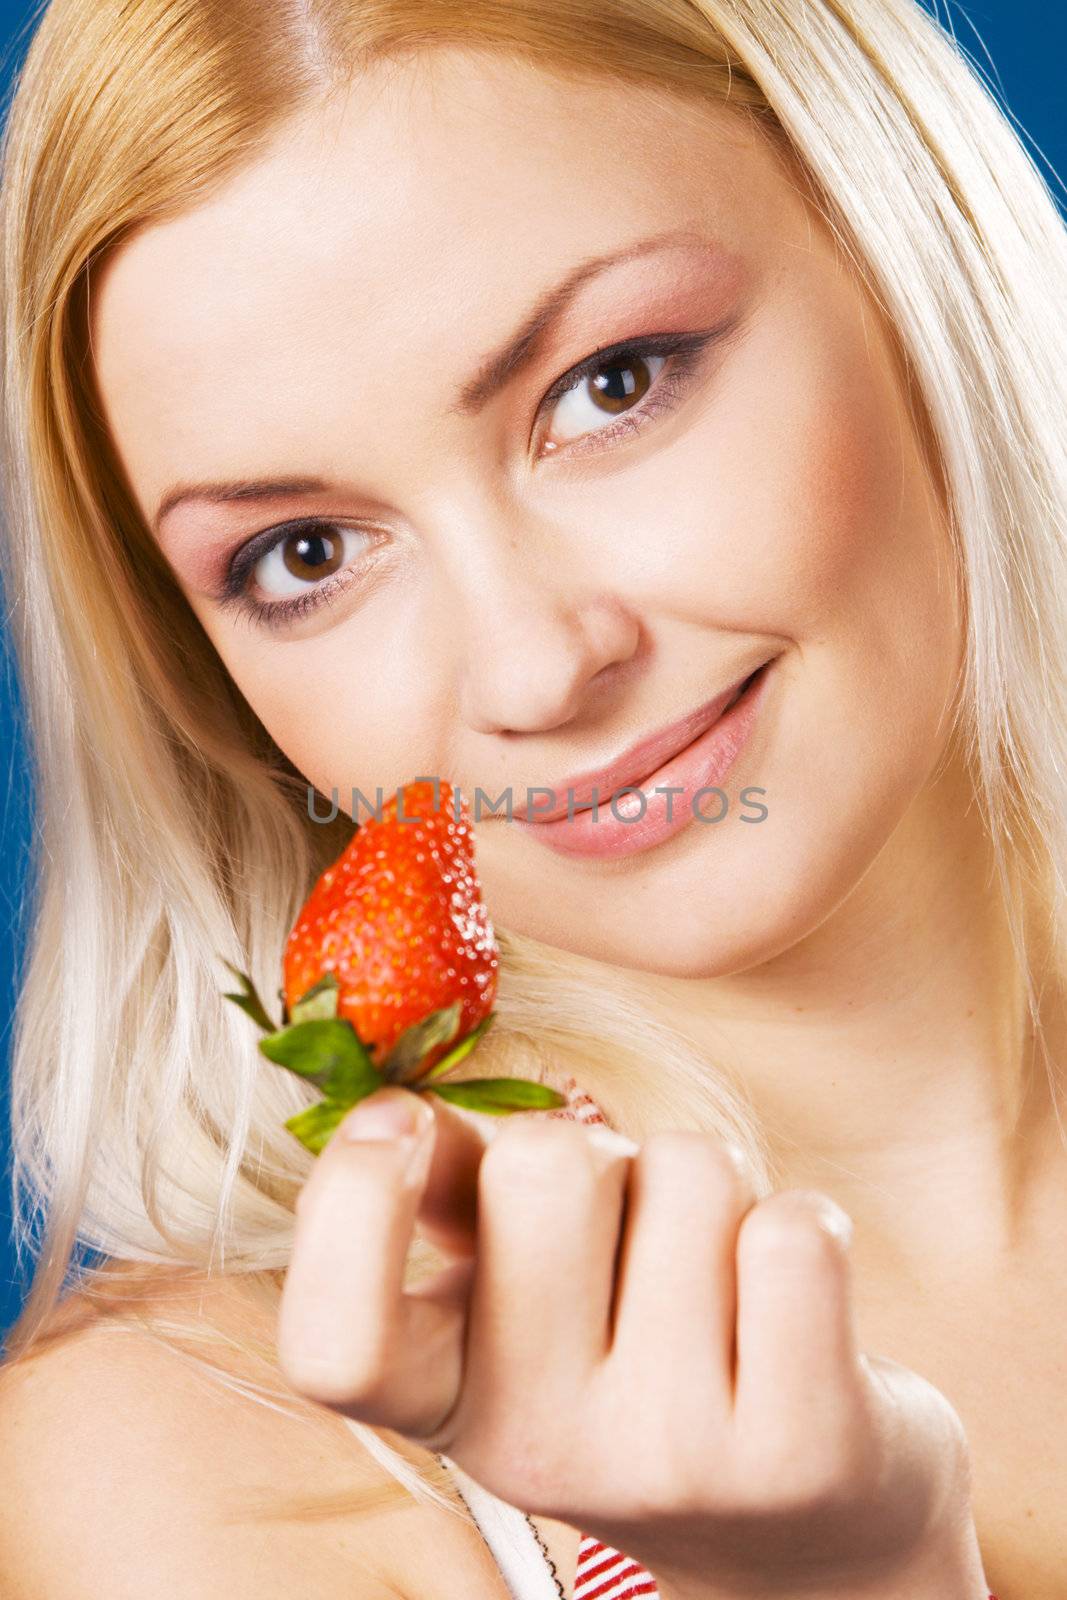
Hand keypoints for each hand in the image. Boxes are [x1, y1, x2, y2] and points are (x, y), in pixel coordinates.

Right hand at [277, 1085, 988, 1599]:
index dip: (350, 1203)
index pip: (336, 1344)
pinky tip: (789, 1303)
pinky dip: (803, 1223)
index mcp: (445, 1401)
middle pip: (545, 1166)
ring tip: (715, 1278)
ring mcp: (669, 1463)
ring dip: (712, 1190)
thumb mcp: (521, 1303)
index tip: (400, 1121)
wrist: (800, 1522)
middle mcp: (538, 1454)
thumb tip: (392, 1103)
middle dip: (604, 1153)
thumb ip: (457, 1200)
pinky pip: (796, 1230)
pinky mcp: (801, 1456)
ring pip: (690, 1172)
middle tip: (632, 1228)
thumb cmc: (641, 1355)